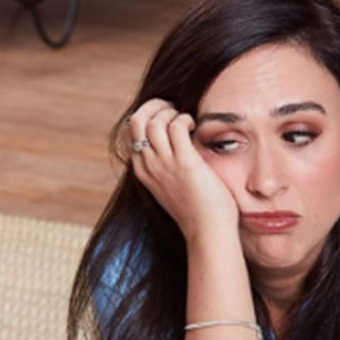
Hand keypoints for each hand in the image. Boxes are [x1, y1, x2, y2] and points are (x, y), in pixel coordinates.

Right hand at [125, 98, 239, 243]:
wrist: (207, 232)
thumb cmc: (197, 211)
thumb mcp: (172, 187)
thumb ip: (168, 168)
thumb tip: (178, 147)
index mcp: (143, 172)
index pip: (132, 132)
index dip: (147, 115)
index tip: (166, 116)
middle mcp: (149, 166)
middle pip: (136, 121)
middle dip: (153, 106)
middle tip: (173, 109)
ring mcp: (165, 165)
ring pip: (154, 121)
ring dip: (171, 113)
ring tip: (187, 120)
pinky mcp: (184, 163)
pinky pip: (177, 126)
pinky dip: (185, 119)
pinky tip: (196, 126)